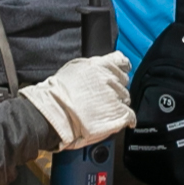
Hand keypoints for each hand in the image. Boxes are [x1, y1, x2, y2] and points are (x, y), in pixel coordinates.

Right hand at [19, 53, 134, 148]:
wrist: (53, 114)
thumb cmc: (56, 94)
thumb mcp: (73, 69)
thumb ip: (94, 67)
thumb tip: (106, 63)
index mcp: (99, 65)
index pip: (121, 62)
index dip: (121, 70)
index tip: (121, 73)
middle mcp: (109, 78)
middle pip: (123, 83)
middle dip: (116, 89)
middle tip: (102, 98)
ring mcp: (115, 96)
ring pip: (125, 99)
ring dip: (117, 104)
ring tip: (102, 110)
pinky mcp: (118, 113)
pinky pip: (130, 115)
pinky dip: (127, 120)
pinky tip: (121, 122)